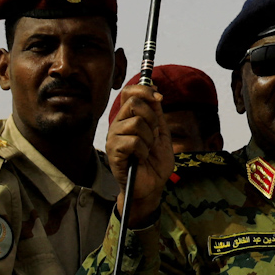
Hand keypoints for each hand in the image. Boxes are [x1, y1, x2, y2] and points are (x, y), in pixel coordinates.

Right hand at [106, 82, 172, 227]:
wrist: (152, 186)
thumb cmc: (155, 161)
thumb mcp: (161, 133)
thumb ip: (156, 113)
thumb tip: (154, 90)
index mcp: (128, 117)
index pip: (128, 92)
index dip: (144, 89)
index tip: (160, 98)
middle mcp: (118, 124)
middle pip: (133, 102)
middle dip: (152, 118)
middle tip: (153, 135)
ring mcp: (114, 137)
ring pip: (135, 122)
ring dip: (149, 138)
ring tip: (147, 149)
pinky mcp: (113, 152)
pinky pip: (133, 141)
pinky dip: (144, 150)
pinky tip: (141, 158)